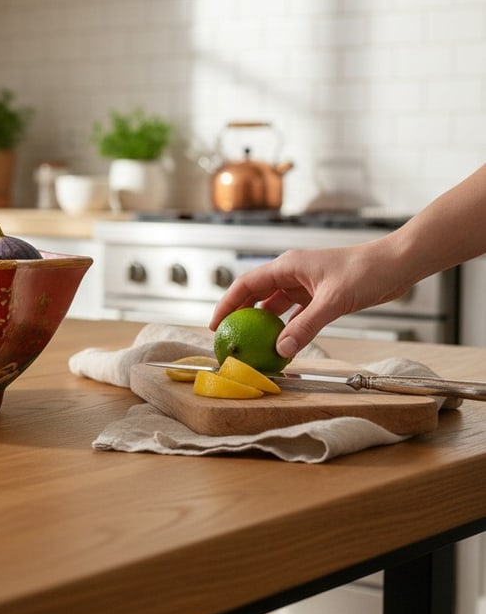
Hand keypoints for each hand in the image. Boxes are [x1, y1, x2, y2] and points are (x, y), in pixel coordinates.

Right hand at [209, 243, 408, 357]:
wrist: (397, 263)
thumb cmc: (366, 270)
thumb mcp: (332, 301)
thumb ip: (306, 326)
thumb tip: (282, 350)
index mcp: (287, 266)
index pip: (246, 285)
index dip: (227, 305)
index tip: (216, 324)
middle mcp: (291, 273)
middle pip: (256, 294)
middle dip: (241, 315)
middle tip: (230, 337)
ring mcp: (305, 283)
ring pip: (275, 304)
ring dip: (264, 323)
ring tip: (254, 343)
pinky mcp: (319, 294)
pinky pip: (294, 312)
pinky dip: (287, 327)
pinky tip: (284, 342)